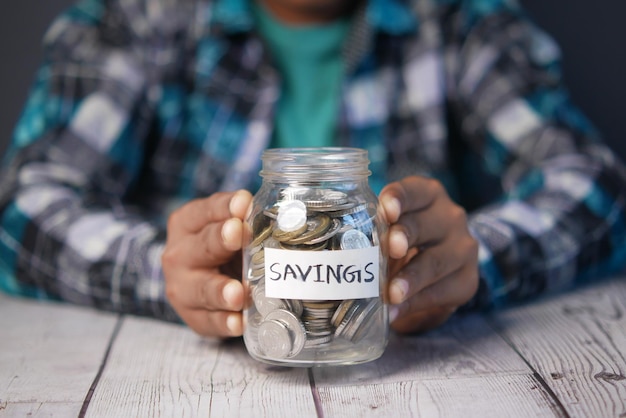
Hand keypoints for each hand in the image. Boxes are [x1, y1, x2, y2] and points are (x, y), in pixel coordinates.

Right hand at [161, 190, 252, 337]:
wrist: (201, 283)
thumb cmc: (223, 248)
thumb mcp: (230, 228)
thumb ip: (247, 220)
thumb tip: (283, 212)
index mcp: (186, 224)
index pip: (206, 211)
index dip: (225, 207)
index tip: (244, 203)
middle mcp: (179, 254)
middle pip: (203, 246)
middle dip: (221, 240)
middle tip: (237, 233)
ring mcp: (183, 288)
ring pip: (202, 289)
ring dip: (220, 291)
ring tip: (238, 293)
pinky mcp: (194, 317)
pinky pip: (209, 322)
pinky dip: (225, 323)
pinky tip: (239, 323)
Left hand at [379, 176, 478, 333]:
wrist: (435, 274)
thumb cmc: (401, 243)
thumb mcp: (389, 231)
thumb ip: (373, 232)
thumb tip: (341, 252)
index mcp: (427, 195)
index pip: (413, 191)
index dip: (399, 199)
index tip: (386, 211)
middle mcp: (450, 216)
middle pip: (424, 225)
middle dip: (404, 237)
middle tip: (389, 251)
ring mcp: (463, 247)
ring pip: (437, 261)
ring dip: (411, 279)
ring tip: (391, 295)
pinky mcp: (468, 279)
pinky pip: (443, 291)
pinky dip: (416, 303)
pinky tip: (396, 311)